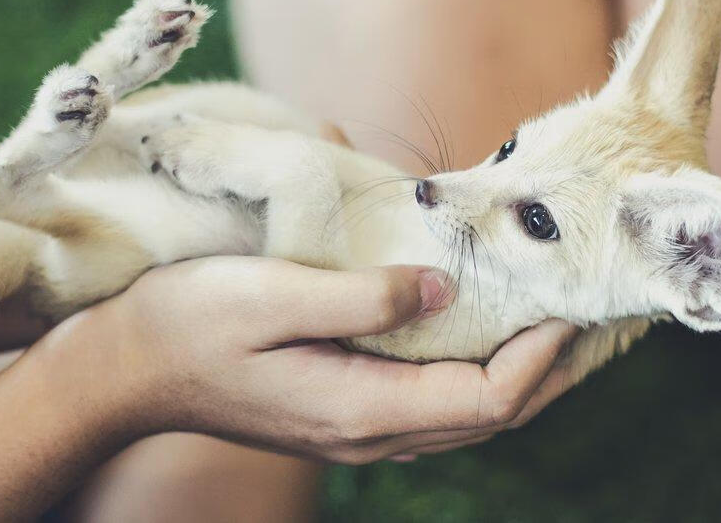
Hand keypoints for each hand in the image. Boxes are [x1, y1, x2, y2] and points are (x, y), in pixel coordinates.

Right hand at [103, 256, 578, 463]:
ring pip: (466, 414)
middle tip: (592, 317)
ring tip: (555, 325)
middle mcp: (369, 434)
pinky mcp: (345, 411)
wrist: (128, 369)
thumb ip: (365, 296)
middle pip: (490, 415)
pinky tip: (486, 334)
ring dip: (520, 374)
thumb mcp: (274, 294)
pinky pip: (435, 401)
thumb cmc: (191, 323)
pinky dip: (478, 372)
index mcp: (361, 408)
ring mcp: (357, 429)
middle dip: (549, 370)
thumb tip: (444, 287)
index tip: (574, 303)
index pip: (485, 397)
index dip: (540, 356)